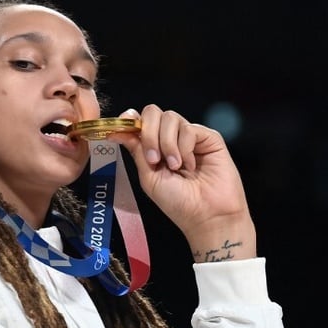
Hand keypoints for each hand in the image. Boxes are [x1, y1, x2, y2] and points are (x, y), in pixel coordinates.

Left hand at [112, 105, 255, 260]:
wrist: (206, 214)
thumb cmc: (178, 202)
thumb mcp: (149, 176)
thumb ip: (137, 151)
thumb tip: (118, 130)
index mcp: (153, 147)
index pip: (139, 122)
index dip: (129, 121)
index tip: (120, 128)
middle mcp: (170, 138)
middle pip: (153, 113)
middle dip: (149, 133)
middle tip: (153, 159)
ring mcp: (189, 136)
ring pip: (170, 118)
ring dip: (168, 143)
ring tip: (175, 166)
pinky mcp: (208, 137)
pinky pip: (189, 128)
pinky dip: (185, 147)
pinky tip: (190, 165)